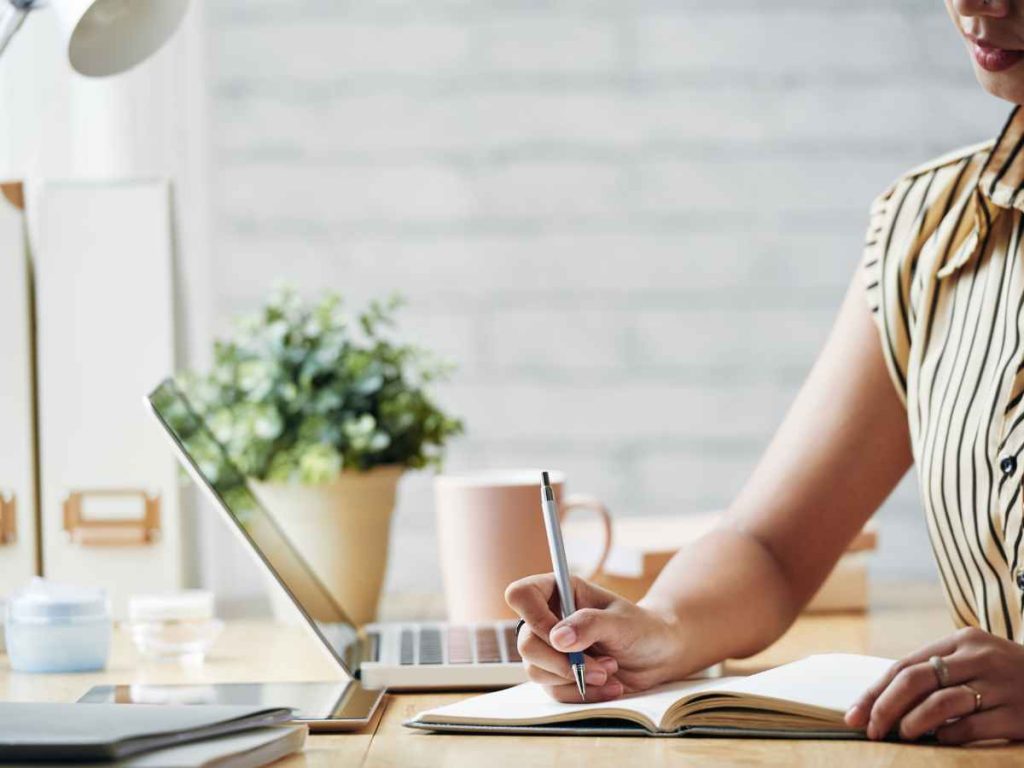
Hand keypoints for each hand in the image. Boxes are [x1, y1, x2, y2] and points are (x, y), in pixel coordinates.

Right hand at [504, 574, 687, 702]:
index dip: (533, 617)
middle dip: (563, 662)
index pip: (521, 595)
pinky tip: (609, 687)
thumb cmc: (642, 628)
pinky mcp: (557, 675)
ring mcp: (549, 648)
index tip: (561, 638)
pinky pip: (554, 691)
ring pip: (536, 670)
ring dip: (576, 679)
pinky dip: (583, 694)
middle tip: (601, 667)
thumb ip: (590, 624)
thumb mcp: (622, 622)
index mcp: (559, 591)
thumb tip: (558, 638)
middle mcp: (548, 618)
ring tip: (611, 672)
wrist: (658, 656)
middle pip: (526, 643)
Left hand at [845, 627, 1023, 743]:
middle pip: (916, 679)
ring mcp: (1001, 685)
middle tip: (870, 729)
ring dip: (912, 722)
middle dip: (885, 706)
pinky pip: (970, 726)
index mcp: (963, 640)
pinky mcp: (1018, 714)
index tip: (855, 713)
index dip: (876, 691)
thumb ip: (937, 673)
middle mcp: (980, 657)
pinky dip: (947, 735)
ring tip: (902, 735)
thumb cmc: (1007, 676)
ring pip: (941, 702)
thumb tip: (882, 701)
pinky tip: (939, 740)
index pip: (906, 665)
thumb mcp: (975, 661)